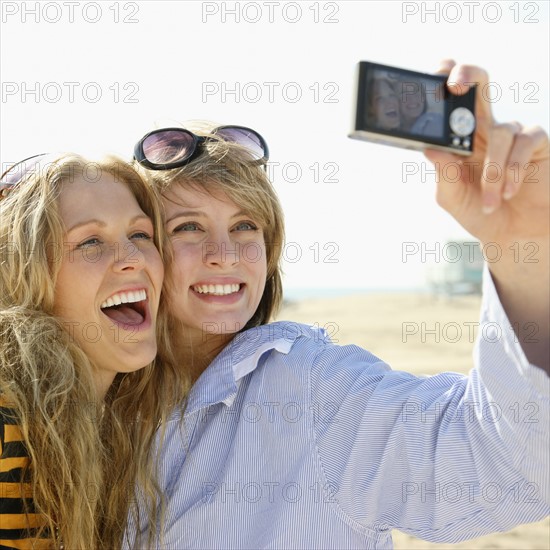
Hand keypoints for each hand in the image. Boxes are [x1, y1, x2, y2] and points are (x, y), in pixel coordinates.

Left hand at [424, 60, 548, 249]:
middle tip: (454, 85)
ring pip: (500, 132)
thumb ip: (443, 174)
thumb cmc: (480, 213)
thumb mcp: (452, 198)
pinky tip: (508, 191)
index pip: (451, 103)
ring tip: (490, 201)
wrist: (514, 235)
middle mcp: (486, 130)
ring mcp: (512, 134)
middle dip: (467, 75)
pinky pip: (524, 142)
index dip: (443, 84)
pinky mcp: (536, 143)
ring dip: (493, 171)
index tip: (432, 78)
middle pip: (479, 86)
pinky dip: (513, 170)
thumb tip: (430, 148)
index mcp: (460, 140)